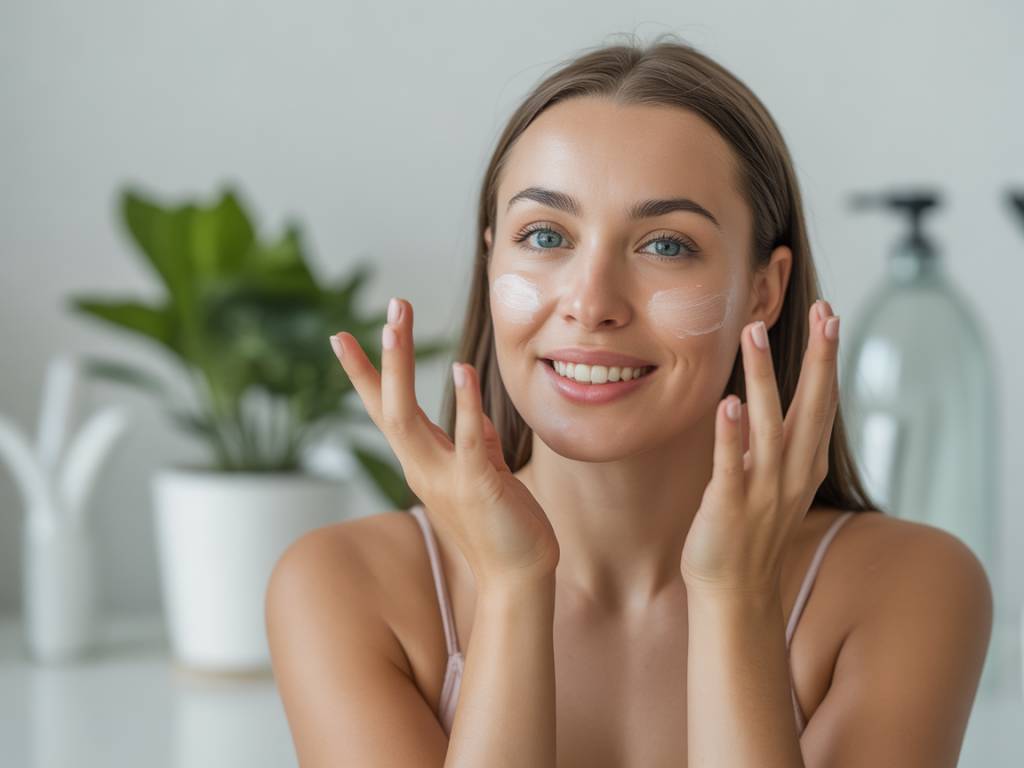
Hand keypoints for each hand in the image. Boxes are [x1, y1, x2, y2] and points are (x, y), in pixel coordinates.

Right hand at [330, 297, 558, 587]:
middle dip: (384, 357)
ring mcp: (444, 477)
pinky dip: (463, 403)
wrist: (518, 578)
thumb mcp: (484, 475)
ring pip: (407, 417)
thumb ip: (476, 443)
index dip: (364, 374)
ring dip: (400, 367)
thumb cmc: (502, 526)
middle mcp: (422, 467)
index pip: (385, 410)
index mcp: (422, 462)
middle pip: (387, 405)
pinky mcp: (476, 486)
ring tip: (397, 322)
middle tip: (391, 308)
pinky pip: (466, 438)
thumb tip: (476, 415)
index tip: (343, 336)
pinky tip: (462, 368)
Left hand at [680, 300, 840, 594]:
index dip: (827, 358)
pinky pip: (732, 465)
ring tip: (754, 332)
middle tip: (825, 310)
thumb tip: (762, 400)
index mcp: (804, 464)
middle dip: (818, 357)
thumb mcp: (772, 480)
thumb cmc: (748, 531)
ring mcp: (764, 491)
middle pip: (811, 406)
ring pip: (768, 424)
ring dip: (764, 377)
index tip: (830, 315)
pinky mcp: (730, 507)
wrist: (734, 593)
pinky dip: (732, 434)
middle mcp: (791, 473)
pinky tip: (730, 402)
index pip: (822, 402)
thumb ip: (773, 442)